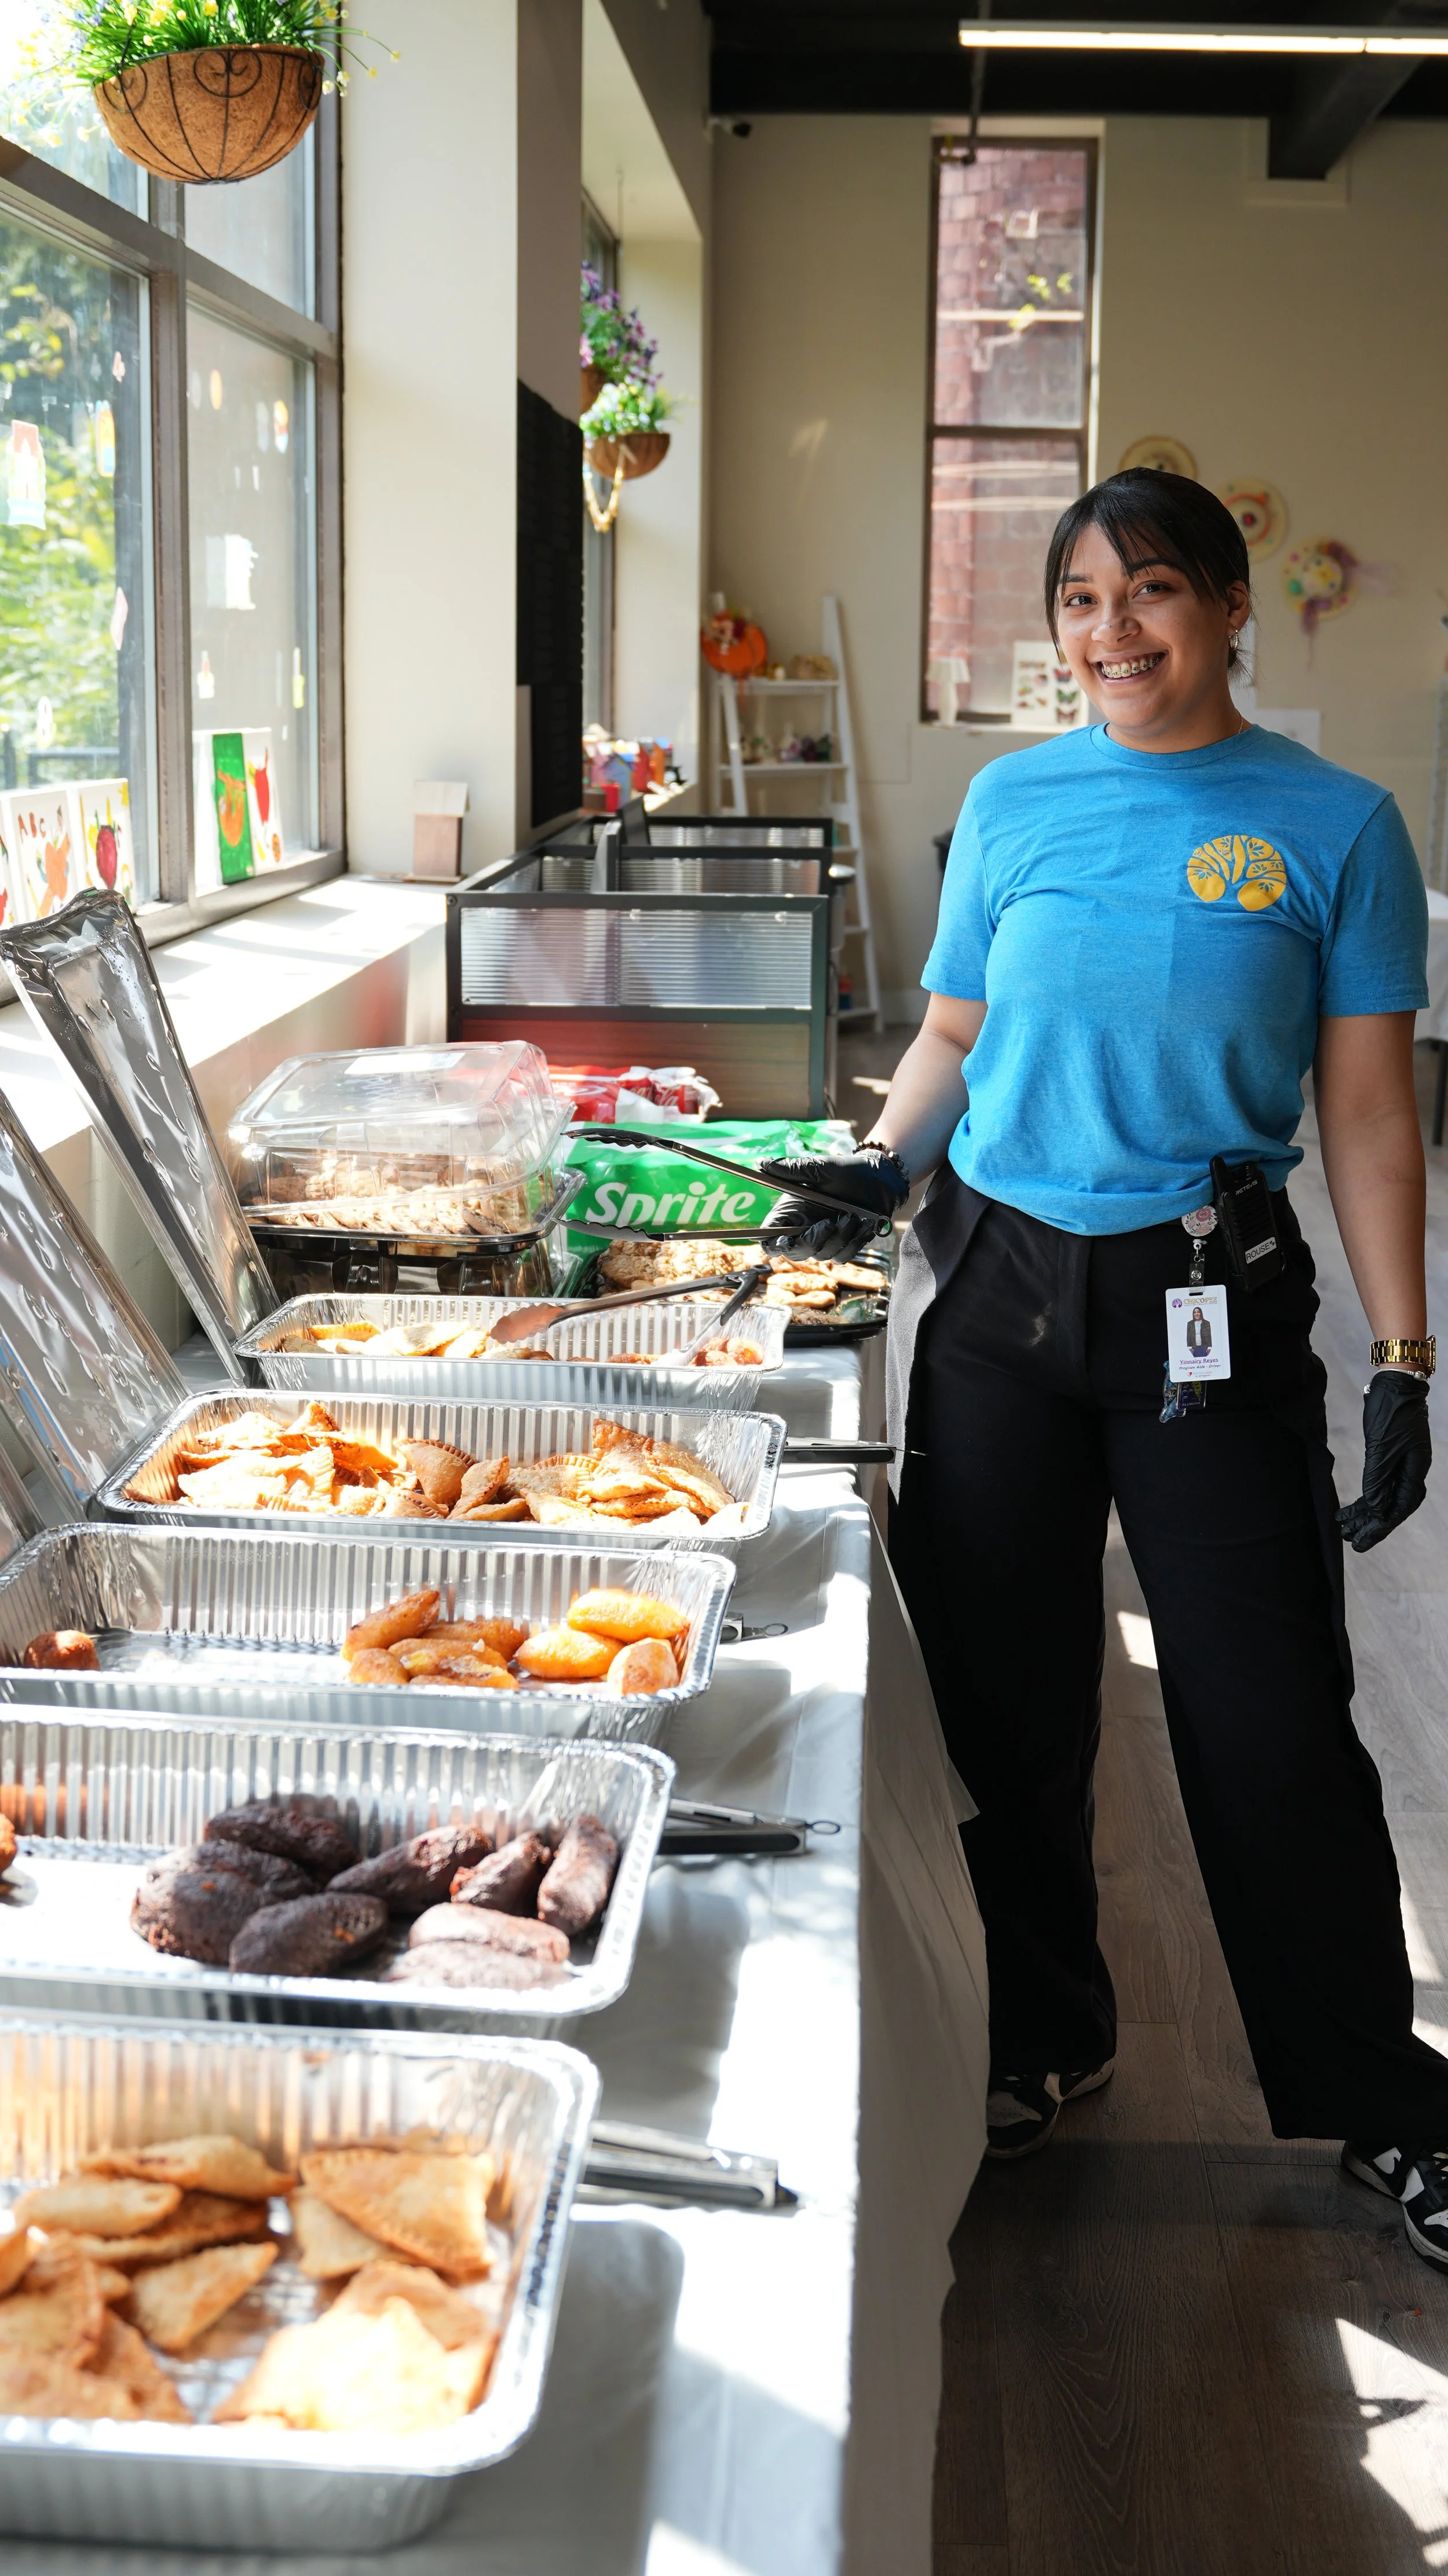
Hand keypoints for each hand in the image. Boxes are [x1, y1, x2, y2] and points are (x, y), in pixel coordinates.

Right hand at [759, 1146, 908, 1258]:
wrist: (880, 1179)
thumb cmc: (847, 1171)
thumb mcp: (819, 1168)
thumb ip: (791, 1170)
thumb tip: (761, 1163)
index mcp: (792, 1213)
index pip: (771, 1238)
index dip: (773, 1244)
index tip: (786, 1240)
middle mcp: (804, 1229)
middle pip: (795, 1252)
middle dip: (812, 1241)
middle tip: (828, 1223)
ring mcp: (825, 1240)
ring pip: (822, 1255)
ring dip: (839, 1237)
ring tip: (852, 1216)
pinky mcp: (844, 1246)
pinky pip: (843, 1256)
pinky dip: (854, 1242)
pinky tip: (863, 1225)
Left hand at [1337, 1370, 1431, 1551]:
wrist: (1396, 1382)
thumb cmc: (1391, 1411)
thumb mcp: (1381, 1447)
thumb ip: (1378, 1479)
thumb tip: (1375, 1509)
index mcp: (1415, 1470)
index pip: (1399, 1508)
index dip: (1380, 1527)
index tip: (1361, 1541)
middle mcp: (1411, 1470)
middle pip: (1391, 1506)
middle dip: (1371, 1525)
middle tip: (1350, 1541)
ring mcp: (1402, 1463)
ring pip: (1383, 1496)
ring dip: (1364, 1513)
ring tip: (1344, 1528)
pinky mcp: (1390, 1455)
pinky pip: (1378, 1483)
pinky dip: (1364, 1496)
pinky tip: (1350, 1508)